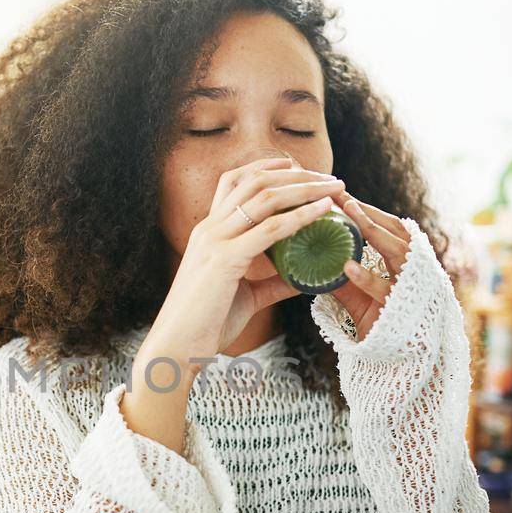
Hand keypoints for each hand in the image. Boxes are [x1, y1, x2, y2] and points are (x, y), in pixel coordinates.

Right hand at [149, 156, 346, 366]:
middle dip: (295, 173)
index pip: (234, 182)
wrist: (177, 347)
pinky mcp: (225, 259)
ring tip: (334, 187)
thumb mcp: (245, 296)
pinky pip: (271, 229)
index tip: (295, 166)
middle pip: (254, 181)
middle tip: (329, 178)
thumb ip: (272, 284)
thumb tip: (301, 280)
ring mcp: (215, 241)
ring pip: (265, 197)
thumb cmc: (206, 325)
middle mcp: (210, 228)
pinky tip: (323, 211)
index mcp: (208, 232)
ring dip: (305, 187)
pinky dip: (301, 215)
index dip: (265, 167)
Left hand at [326, 189, 414, 341]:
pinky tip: (347, 266)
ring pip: (397, 253)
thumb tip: (311, 257)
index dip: (370, 211)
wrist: (397, 367)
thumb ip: (340, 278)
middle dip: (369, 213)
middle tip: (342, 196)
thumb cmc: (380, 327)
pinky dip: (367, 277)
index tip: (344, 195)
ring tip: (348, 214)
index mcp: (407, 265)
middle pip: (396, 232)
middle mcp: (416, 272)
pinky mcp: (405, 313)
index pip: (391, 228)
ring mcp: (413, 291)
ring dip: (372, 232)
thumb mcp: (357, 298)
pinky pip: (385, 291)